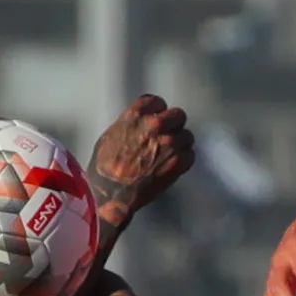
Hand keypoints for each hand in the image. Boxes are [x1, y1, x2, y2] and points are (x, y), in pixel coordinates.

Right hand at [86, 94, 193, 227]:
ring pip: (187, 136)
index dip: (158, 111)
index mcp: (136, 115)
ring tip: (169, 155)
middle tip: (168, 136)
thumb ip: (129, 126)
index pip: (157, 102)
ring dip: (180, 145)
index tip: (157, 119)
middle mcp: (155, 125)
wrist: (112, 193)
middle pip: (178, 115)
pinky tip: (173, 166)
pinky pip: (190, 155)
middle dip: (174, 125)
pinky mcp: (178, 162)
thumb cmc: (105, 169)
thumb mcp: (110, 136)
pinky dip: (184, 161)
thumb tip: (137, 128)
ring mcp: (169, 143)